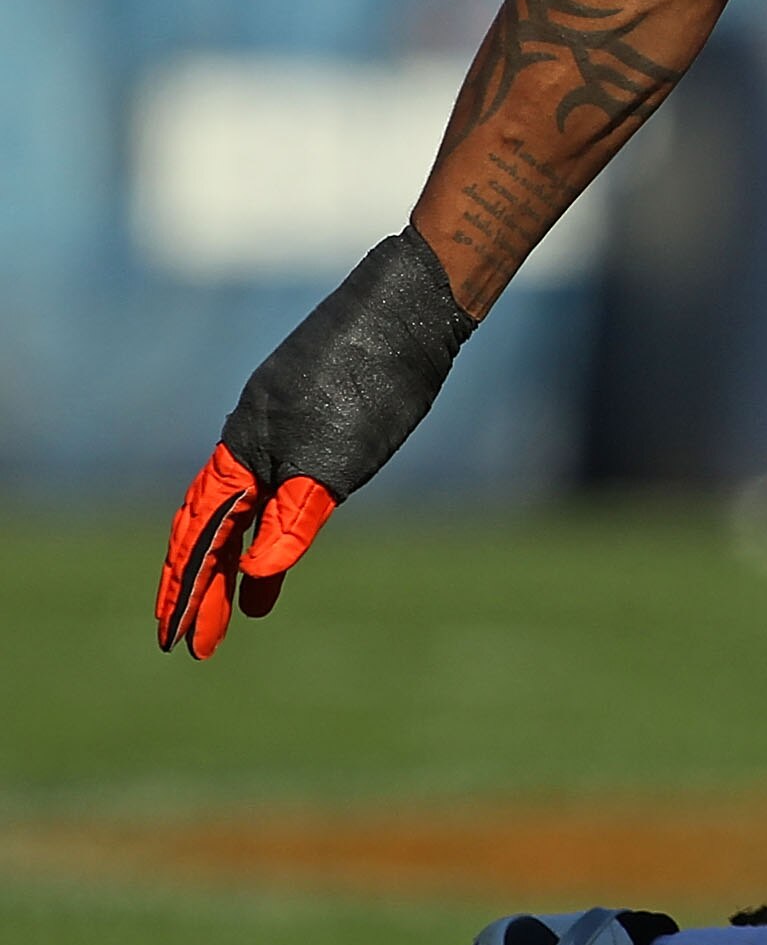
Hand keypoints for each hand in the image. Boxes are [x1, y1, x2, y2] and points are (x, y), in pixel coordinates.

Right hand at [156, 228, 474, 658]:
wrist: (410, 302)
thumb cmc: (375, 379)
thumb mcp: (337, 459)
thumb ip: (295, 517)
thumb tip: (255, 577)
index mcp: (245, 450)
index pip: (202, 537)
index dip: (187, 591)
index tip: (178, 642)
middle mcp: (250, 434)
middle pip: (211, 523)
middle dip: (201, 584)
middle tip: (198, 642)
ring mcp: (279, 417)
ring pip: (243, 500)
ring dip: (238, 556)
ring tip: (248, 608)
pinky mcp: (313, 405)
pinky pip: (275, 476)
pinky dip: (274, 516)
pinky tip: (291, 530)